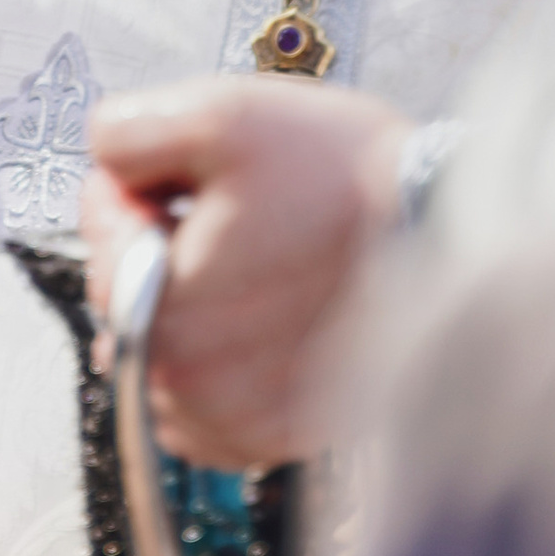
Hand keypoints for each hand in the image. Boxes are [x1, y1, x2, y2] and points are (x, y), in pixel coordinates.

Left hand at [80, 76, 408, 473]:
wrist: (456, 244)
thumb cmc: (350, 183)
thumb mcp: (225, 115)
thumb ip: (128, 131)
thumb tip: (103, 163)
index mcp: (160, 305)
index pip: (98, 231)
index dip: (134, 183)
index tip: (181, 171)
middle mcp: (187, 383)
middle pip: (127, 292)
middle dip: (163, 244)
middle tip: (236, 211)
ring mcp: (232, 421)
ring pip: (164, 349)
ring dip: (191, 305)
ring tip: (263, 262)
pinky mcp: (274, 440)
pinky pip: (207, 405)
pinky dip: (222, 362)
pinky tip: (269, 315)